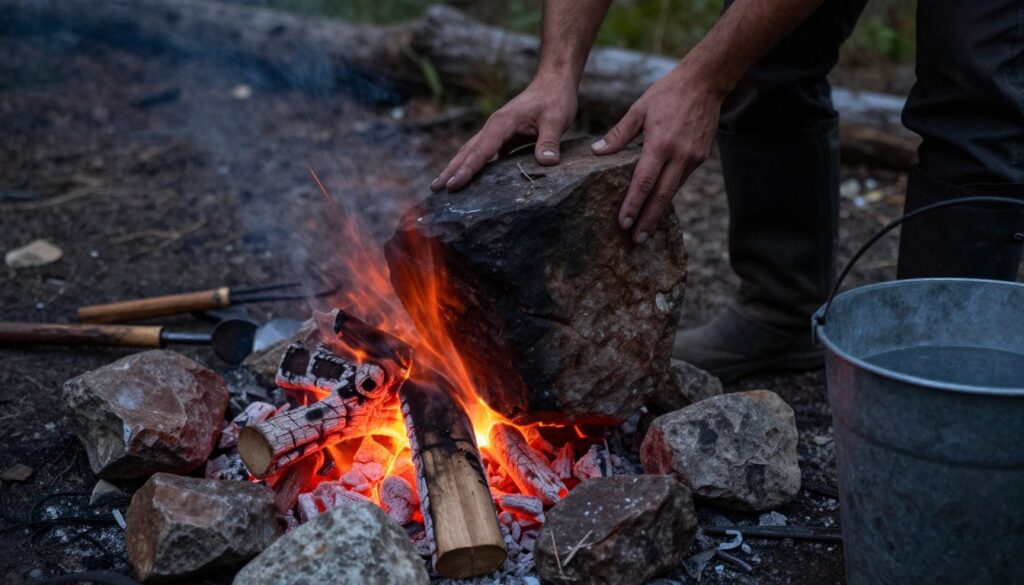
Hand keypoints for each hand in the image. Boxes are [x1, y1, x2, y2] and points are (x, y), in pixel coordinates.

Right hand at [431, 77, 576, 191]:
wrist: (553, 82)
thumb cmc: (555, 99)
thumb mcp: (557, 120)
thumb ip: (550, 141)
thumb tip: (547, 162)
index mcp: (502, 123)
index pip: (481, 150)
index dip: (467, 170)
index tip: (453, 186)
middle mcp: (493, 127)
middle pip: (467, 151)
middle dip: (450, 170)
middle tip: (434, 189)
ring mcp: (496, 131)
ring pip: (471, 151)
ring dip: (456, 167)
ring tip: (440, 186)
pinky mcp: (503, 137)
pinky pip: (483, 153)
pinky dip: (473, 166)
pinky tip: (469, 180)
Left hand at [591, 67, 723, 242]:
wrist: (706, 83)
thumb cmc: (667, 93)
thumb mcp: (639, 109)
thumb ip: (619, 134)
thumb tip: (597, 151)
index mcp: (660, 144)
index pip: (643, 182)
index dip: (633, 205)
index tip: (623, 223)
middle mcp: (679, 155)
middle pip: (661, 196)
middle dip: (647, 220)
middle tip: (635, 240)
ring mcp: (692, 158)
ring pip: (673, 191)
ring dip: (658, 212)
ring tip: (645, 230)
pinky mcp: (700, 157)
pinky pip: (681, 180)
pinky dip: (669, 194)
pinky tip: (658, 205)